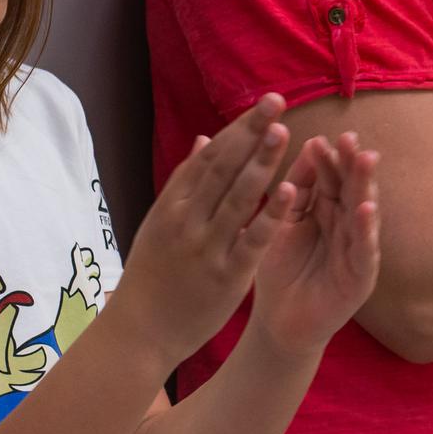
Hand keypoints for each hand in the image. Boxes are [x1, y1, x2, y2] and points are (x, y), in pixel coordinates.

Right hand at [102, 97, 292, 364]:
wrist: (140, 332)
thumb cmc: (153, 275)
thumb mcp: (160, 224)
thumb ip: (185, 183)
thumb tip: (205, 140)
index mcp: (172, 206)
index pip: (209, 157)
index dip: (239, 129)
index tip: (264, 104)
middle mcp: (187, 221)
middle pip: (223, 168)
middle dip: (252, 133)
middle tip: (278, 101)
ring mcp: (207, 247)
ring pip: (239, 197)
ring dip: (263, 162)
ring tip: (285, 132)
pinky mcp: (226, 275)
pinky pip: (252, 239)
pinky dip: (272, 214)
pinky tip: (293, 190)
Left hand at [248, 135, 381, 357]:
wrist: (278, 324)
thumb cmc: (281, 273)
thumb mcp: (283, 226)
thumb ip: (295, 192)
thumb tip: (305, 146)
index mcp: (327, 213)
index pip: (330, 180)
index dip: (328, 159)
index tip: (321, 137)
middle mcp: (347, 227)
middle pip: (351, 190)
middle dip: (351, 164)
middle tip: (350, 139)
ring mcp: (357, 251)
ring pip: (363, 213)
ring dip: (365, 186)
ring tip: (366, 160)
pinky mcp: (360, 278)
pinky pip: (364, 250)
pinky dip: (366, 229)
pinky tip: (367, 209)